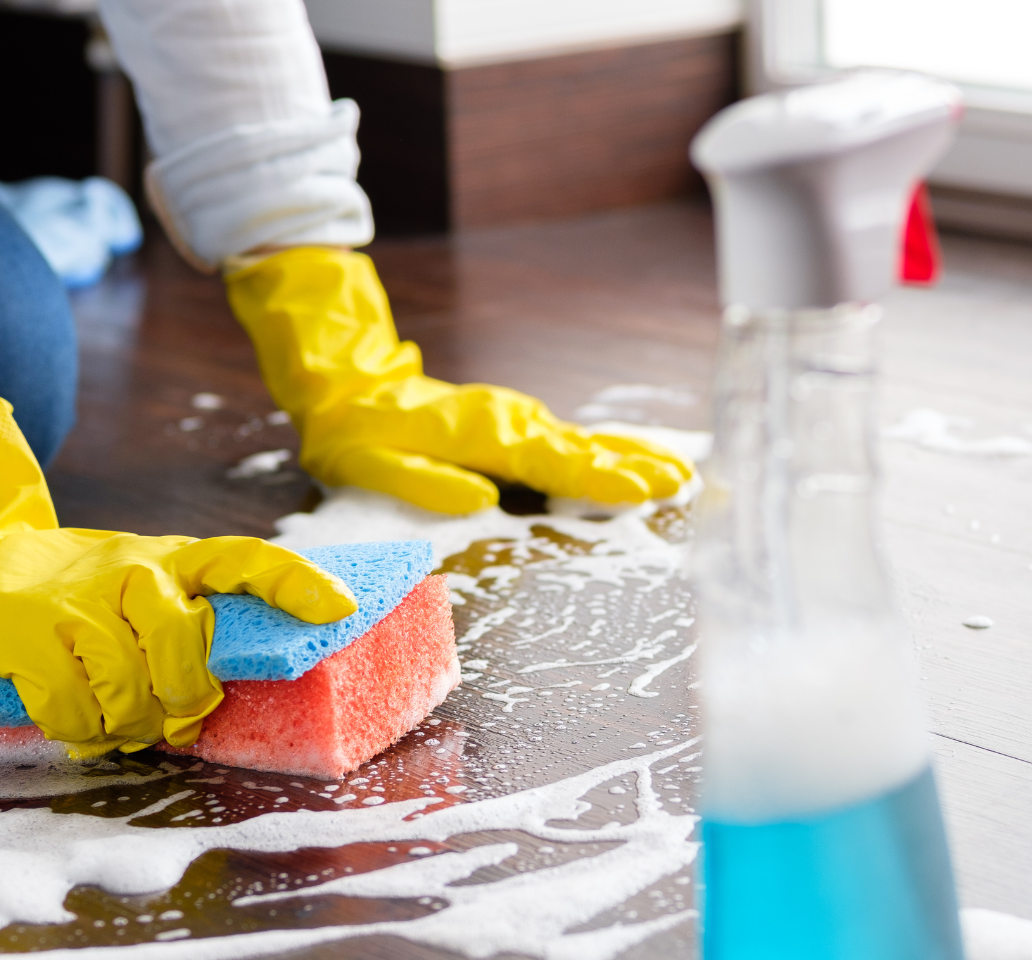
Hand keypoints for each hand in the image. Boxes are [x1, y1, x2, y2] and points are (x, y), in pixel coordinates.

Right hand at [0, 393, 354, 754]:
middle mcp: (133, 571)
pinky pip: (75, 710)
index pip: (247, 559)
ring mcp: (77, 601)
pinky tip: (73, 720)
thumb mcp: (140, 592)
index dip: (295, 584)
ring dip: (126, 724)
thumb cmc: (77, 599)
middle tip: (171, 722)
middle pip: (185, 653)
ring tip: (114, 721)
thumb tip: (232, 695)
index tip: (340, 609)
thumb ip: (186, 628)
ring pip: (130, 689)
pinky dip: (78, 730)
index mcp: (173, 560)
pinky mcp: (26, 634)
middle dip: (183, 703)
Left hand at [225, 247, 691, 514]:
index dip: (598, 477)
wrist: (350, 388)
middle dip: (632, 466)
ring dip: (631, 456)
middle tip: (681, 481)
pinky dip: (608, 450)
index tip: (640, 488)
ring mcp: (515, 420)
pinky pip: (570, 439)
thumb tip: (479, 499)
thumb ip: (424, 481)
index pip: (551, 460)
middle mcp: (507, 422)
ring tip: (678, 473)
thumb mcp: (371, 463)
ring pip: (583, 440)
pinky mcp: (515, 425)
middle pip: (580, 448)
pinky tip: (638, 460)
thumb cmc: (357, 436)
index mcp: (481, 435)